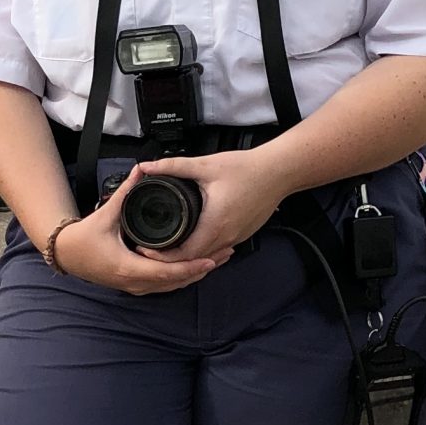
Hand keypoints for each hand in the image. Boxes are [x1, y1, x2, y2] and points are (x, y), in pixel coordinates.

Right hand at [52, 167, 227, 296]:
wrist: (67, 256)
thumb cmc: (83, 239)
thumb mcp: (106, 215)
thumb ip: (125, 192)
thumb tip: (140, 171)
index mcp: (129, 267)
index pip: (168, 273)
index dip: (192, 266)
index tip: (211, 257)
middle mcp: (135, 283)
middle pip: (177, 282)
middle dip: (202, 269)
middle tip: (224, 254)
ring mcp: (136, 287)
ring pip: (173, 286)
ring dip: (196, 274)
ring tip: (218, 259)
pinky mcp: (136, 286)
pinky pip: (165, 286)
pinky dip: (182, 277)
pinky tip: (196, 267)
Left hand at [129, 149, 287, 266]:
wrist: (278, 171)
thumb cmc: (247, 169)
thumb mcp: (206, 165)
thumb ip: (174, 166)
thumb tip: (149, 167)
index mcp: (215, 224)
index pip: (184, 255)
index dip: (162, 257)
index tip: (147, 250)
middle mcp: (227, 236)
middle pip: (194, 259)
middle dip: (171, 258)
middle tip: (152, 249)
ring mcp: (237, 237)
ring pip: (208, 255)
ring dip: (189, 255)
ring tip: (169, 246)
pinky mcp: (243, 234)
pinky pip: (220, 248)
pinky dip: (205, 248)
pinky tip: (195, 238)